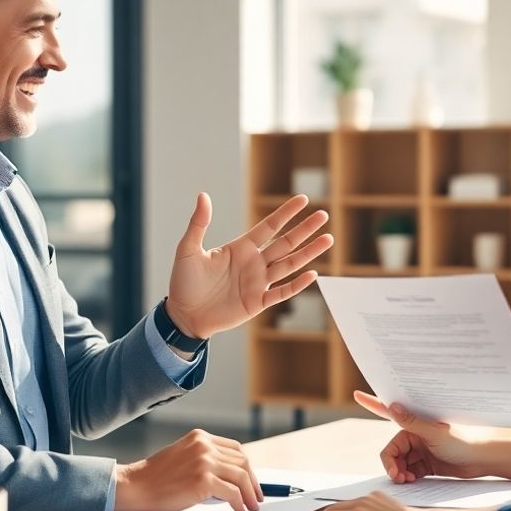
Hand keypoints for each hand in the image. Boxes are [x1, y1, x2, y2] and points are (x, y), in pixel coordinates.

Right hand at [113, 429, 264, 510]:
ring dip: (249, 494)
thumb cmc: (155, 478)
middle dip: (252, 481)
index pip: (235, 449)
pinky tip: (238, 510)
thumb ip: (204, 459)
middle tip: (257, 497)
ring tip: (251, 506)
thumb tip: (230, 477)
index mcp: (200, 437)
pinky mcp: (203, 480)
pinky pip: (232, 493)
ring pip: (241, 476)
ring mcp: (205, 461)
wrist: (133, 487)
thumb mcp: (182, 457)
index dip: (246, 466)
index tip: (251, 481)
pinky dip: (239, 503)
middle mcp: (205, 445)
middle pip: (242, 461)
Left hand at [166, 193, 332, 338]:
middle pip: (286, 243)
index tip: (303, 200)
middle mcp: (254, 262)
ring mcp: (258, 282)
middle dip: (305, 230)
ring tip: (328, 240)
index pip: (269, 226)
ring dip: (309, 253)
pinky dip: (297, 285)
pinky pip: (282, 292)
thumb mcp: (188, 250)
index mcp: (240, 248)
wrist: (183, 315)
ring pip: (289, 264)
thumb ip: (198, 224)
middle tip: (324, 216)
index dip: (285, 213)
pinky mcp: (258, 302)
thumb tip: (203, 195)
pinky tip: (312, 274)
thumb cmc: (183, 282)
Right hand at [354, 391, 487, 481]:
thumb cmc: (463, 441)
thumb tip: (393, 404)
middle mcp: (415, 434)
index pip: (390, 412)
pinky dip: (406, 477)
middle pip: (391, 450)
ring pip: (398, 462)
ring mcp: (420, 449)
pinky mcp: (426, 464)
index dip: (372, 403)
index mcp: (415, 422)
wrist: (482, 459)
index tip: (356, 394)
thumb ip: (412, 422)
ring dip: (398, 472)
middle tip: (397, 477)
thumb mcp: (435, 433)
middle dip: (391, 463)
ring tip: (405, 481)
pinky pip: (408, 471)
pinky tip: (411, 481)